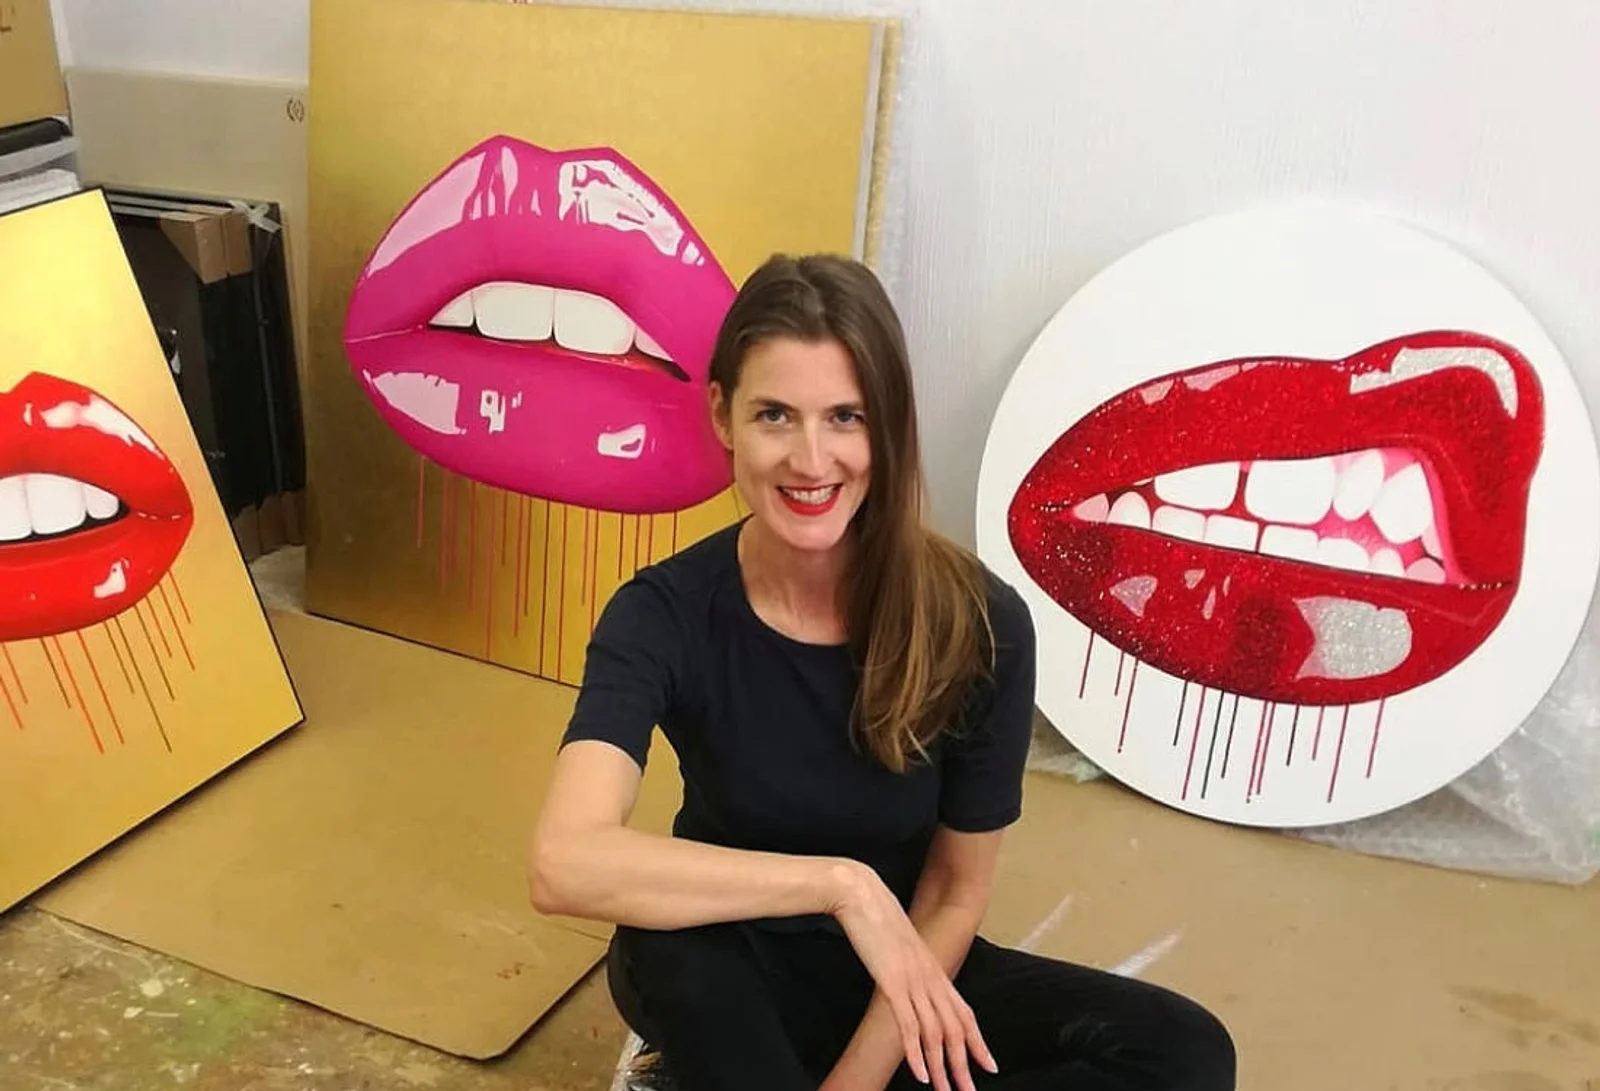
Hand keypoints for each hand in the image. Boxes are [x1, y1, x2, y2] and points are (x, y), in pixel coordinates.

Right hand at [826, 862, 997, 1090]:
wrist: (862, 895)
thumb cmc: (877, 918)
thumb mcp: (901, 947)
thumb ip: (911, 967)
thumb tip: (910, 984)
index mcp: (934, 970)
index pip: (964, 1012)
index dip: (978, 1041)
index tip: (988, 1065)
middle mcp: (930, 978)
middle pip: (955, 1029)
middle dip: (964, 1064)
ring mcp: (913, 982)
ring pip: (936, 1033)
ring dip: (942, 1067)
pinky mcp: (893, 984)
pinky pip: (910, 1025)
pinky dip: (916, 1053)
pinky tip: (920, 1074)